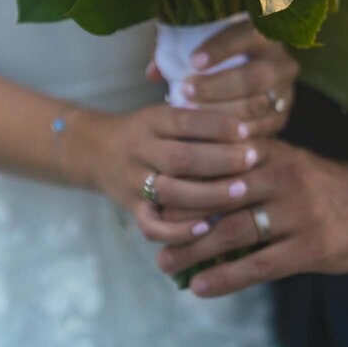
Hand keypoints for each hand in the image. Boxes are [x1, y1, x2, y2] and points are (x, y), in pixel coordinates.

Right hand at [62, 105, 265, 244]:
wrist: (94, 151)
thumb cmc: (145, 132)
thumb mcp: (162, 115)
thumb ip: (195, 121)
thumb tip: (246, 129)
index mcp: (150, 121)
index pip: (184, 120)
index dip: (216, 125)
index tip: (246, 131)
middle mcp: (139, 150)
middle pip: (180, 158)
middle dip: (220, 160)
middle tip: (253, 160)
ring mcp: (133, 182)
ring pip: (170, 192)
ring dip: (209, 194)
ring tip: (242, 191)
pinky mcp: (131, 210)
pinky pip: (152, 226)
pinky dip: (179, 230)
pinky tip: (207, 228)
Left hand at [147, 20, 299, 138]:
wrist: (251, 72)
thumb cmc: (215, 57)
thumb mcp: (199, 47)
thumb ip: (175, 55)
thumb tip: (151, 74)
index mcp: (262, 34)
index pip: (245, 36)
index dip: (220, 48)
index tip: (193, 61)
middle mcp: (280, 61)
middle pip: (254, 76)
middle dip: (218, 87)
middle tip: (185, 93)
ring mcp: (286, 90)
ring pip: (259, 105)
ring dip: (224, 114)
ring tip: (193, 117)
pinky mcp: (283, 115)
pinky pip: (264, 128)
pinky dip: (238, 135)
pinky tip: (212, 137)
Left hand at [153, 141, 347, 296]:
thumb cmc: (326, 187)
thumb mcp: (291, 162)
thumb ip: (252, 166)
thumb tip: (200, 181)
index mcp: (274, 153)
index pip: (219, 160)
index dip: (184, 177)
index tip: (153, 191)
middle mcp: (283, 178)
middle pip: (218, 195)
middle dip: (179, 215)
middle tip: (148, 229)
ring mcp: (298, 213)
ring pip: (233, 231)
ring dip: (194, 250)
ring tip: (165, 261)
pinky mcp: (310, 247)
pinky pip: (259, 265)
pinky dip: (225, 277)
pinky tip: (201, 285)